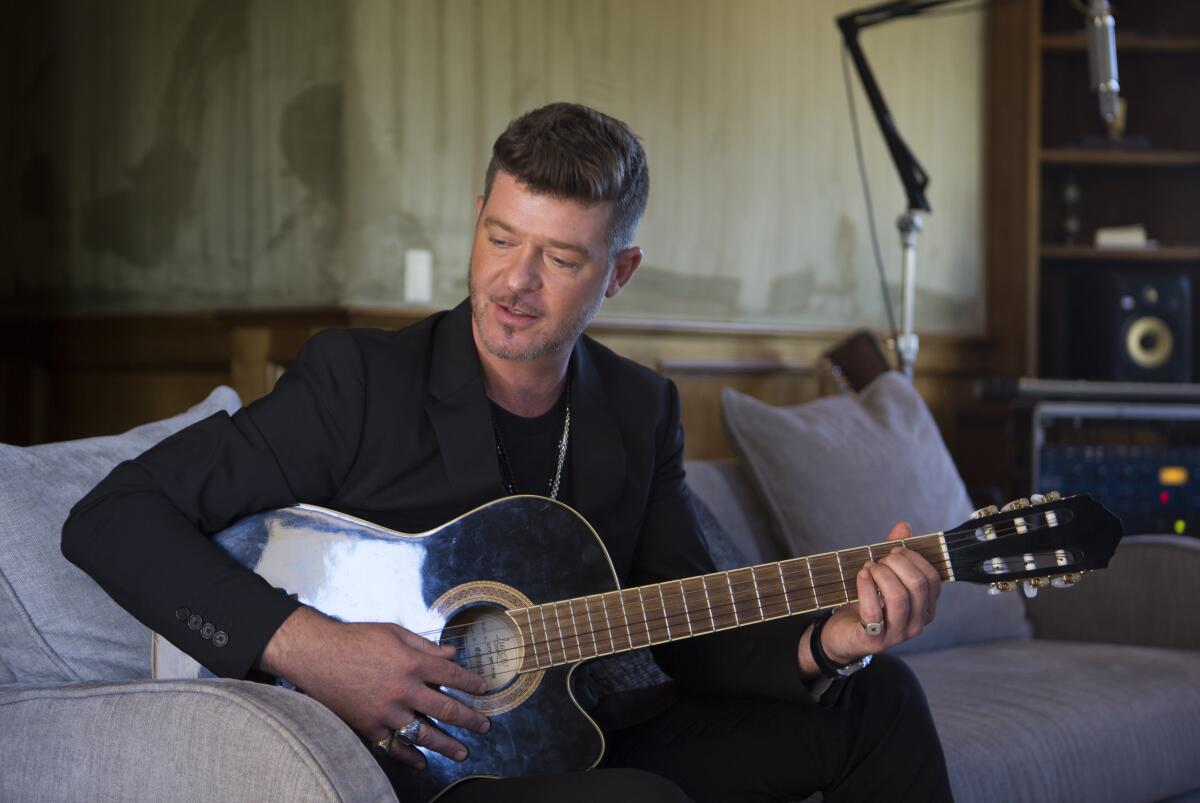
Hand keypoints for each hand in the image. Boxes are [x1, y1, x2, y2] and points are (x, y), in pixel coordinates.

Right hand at [258, 607, 489, 768]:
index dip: (471, 683)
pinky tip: (422, 762)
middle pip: (445, 709)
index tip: (483, 689)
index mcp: (412, 662)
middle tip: (484, 726)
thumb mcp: (394, 633)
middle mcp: (403, 689)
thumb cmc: (356, 639)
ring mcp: (386, 711)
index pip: (451, 675)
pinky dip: (409, 756)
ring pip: (424, 733)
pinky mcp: (368, 726)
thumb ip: (425, 646)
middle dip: (469, 719)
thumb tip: (451, 655)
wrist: (316, 655)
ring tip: (462, 751)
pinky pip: (393, 746)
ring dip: (446, 744)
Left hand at [800, 521, 941, 670]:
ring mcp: (897, 635)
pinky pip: (874, 610)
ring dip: (881, 574)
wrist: (843, 636)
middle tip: (879, 559)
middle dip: (896, 563)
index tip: (894, 550)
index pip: (932, 579)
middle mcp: (917, 624)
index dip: (914, 558)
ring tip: (869, 568)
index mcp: (925, 608)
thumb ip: (894, 554)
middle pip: (917, 585)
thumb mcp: (882, 578)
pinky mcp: (874, 640)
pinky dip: (866, 586)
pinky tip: (861, 576)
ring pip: (898, 596)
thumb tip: (903, 526)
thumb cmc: (866, 604)